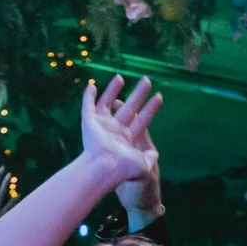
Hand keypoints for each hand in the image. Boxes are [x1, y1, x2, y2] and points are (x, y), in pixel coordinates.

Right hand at [78, 76, 161, 193]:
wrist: (105, 167)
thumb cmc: (124, 168)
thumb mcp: (144, 165)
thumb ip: (150, 157)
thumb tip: (154, 153)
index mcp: (127, 140)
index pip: (142, 121)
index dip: (150, 110)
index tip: (159, 96)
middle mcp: (115, 131)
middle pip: (128, 108)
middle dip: (138, 95)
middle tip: (147, 81)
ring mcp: (101, 126)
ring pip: (106, 104)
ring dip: (112, 91)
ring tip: (121, 77)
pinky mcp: (89, 123)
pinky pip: (88, 106)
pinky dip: (88, 96)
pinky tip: (91, 86)